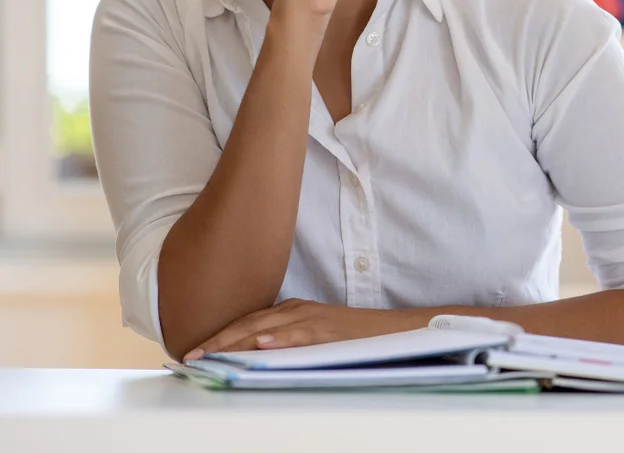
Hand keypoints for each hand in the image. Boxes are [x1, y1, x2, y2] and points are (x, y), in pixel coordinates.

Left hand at [183, 298, 426, 360]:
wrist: (389, 330)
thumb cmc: (349, 336)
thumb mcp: (311, 335)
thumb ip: (285, 340)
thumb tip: (253, 357)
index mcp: (289, 311)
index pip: (246, 322)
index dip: (219, 336)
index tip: (194, 352)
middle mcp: (296, 310)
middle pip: (248, 323)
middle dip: (217, 339)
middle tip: (191, 356)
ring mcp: (311, 318)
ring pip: (266, 328)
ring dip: (236, 341)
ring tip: (211, 353)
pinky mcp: (327, 330)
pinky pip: (299, 334)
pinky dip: (279, 339)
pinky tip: (262, 346)